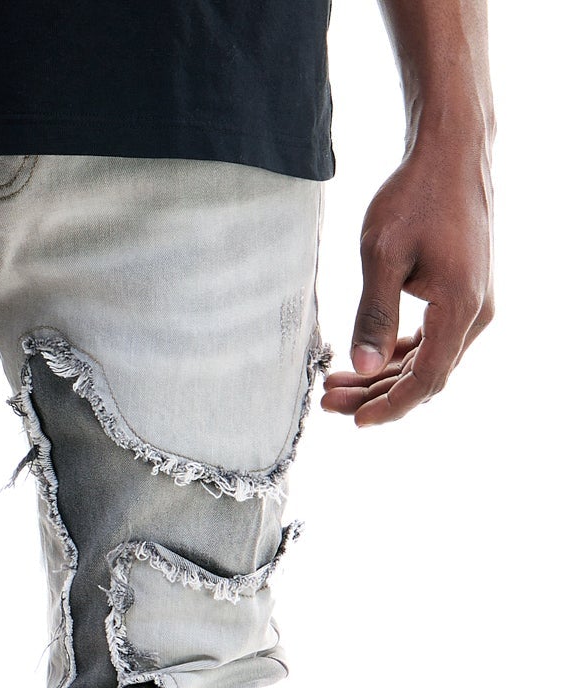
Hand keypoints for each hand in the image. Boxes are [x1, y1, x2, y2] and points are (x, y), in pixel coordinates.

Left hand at [321, 133, 492, 427]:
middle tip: (327, 401)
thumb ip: (373, 316)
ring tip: (335, 383)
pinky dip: (398, 352)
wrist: (451, 150)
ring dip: (383, 375)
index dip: (390, 406)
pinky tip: (365, 356)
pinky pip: (432, 338)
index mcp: (461, 308)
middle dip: (375, 394)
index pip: (427, 380)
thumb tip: (363, 369)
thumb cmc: (415, 195)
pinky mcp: (463, 293)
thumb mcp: (382, 255)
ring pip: (427, 359)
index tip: (354, 420)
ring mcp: (473, 304)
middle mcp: (476, 313)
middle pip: (426, 376)